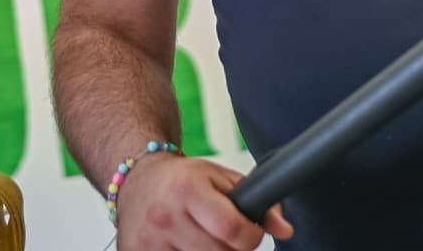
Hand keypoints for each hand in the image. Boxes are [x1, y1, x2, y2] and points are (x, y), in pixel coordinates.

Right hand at [115, 155, 293, 249]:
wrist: (137, 181)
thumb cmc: (181, 179)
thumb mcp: (222, 179)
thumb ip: (258, 201)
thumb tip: (285, 230)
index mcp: (186, 190)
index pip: (233, 231)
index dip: (250, 236)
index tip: (249, 232)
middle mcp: (164, 217)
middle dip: (231, 249)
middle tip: (222, 234)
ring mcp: (148, 242)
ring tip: (203, 239)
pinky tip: (184, 246)